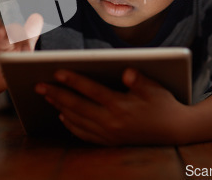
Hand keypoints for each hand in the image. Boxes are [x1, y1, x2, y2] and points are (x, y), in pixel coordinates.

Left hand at [35, 68, 188, 145]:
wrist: (174, 131)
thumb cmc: (163, 104)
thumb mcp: (155, 89)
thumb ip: (139, 80)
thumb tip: (126, 71)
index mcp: (120, 105)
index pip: (91, 90)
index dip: (73, 80)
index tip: (57, 71)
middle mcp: (111, 121)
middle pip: (77, 106)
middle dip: (56, 94)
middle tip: (38, 85)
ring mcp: (109, 133)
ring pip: (77, 119)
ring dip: (59, 107)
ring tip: (45, 96)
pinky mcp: (109, 141)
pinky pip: (84, 133)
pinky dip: (71, 125)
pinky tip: (63, 116)